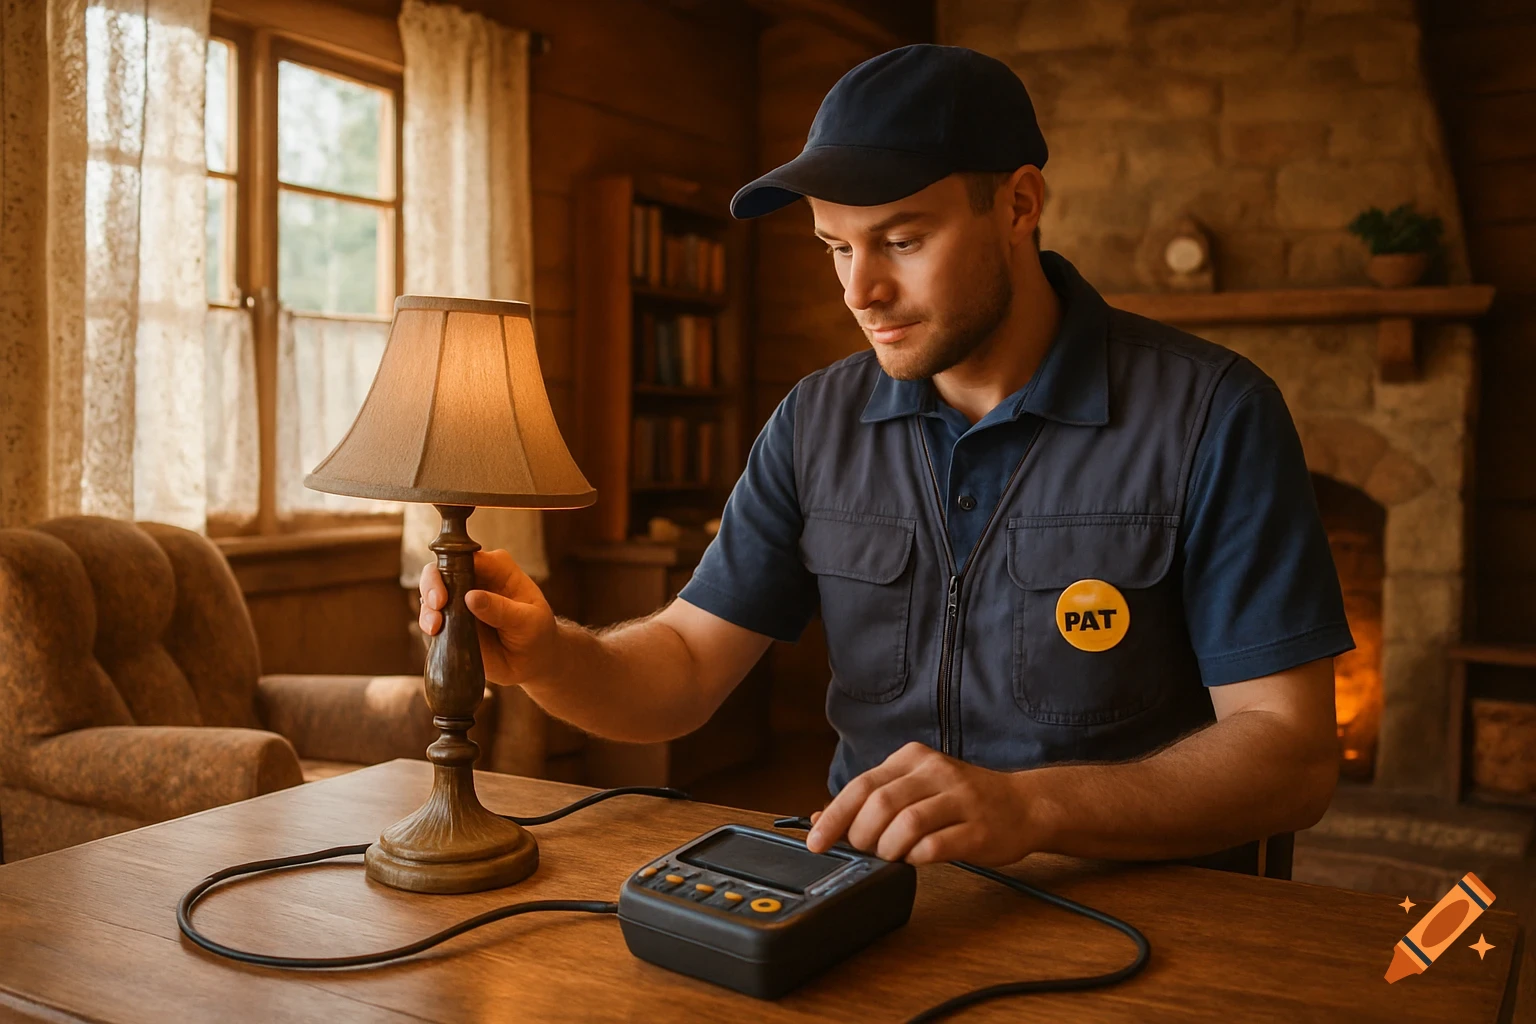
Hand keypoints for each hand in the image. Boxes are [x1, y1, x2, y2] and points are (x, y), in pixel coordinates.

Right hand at [418, 549, 558, 687]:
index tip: (447, 589)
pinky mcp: (451, 622)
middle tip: (438, 604)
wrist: (533, 661)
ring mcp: (459, 601)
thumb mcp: (528, 620)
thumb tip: (471, 597)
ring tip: (435, 626)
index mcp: (496, 568)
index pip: (466, 556)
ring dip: (427, 609)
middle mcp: (473, 580)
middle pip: (440, 570)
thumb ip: (501, 609)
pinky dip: (428, 624)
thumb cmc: (536, 632)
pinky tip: (435, 633)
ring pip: (430, 594)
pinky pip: (431, 618)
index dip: (451, 566)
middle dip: (432, 585)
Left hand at [804, 742, 1045, 865]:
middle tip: (866, 851)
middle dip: (862, 835)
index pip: (861, 785)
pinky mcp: (978, 828)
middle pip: (880, 803)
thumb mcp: (914, 789)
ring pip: (907, 824)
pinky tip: (917, 858)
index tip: (816, 841)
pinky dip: (917, 858)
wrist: (1025, 805)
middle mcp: (936, 772)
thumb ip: (870, 802)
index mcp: (913, 758)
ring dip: (889, 848)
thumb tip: (818, 818)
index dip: (834, 817)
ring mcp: (960, 799)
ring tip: (892, 855)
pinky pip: (936, 846)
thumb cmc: (962, 801)